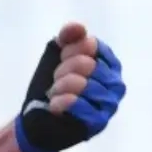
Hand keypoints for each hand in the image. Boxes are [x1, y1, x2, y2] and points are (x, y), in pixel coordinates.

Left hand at [14, 22, 125, 151]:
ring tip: (55, 93)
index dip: (68, 51)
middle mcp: (116, 83)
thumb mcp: (55, 54)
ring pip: (83, 84)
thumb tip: (78, 27)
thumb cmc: (51, 82)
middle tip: (57, 80)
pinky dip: (61, 102)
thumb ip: (68, 37)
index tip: (62, 60)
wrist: (36, 114)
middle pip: (87, 64)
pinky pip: (79, 106)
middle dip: (63, 70)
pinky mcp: (98, 123)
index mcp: (109, 63)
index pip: (90, 44)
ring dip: (60, 87)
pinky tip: (55, 104)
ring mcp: (110, 104)